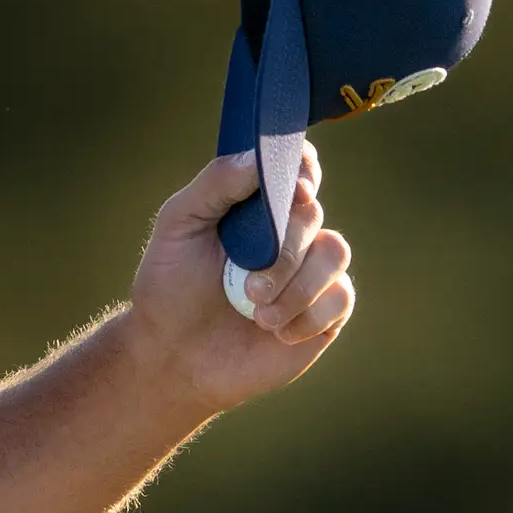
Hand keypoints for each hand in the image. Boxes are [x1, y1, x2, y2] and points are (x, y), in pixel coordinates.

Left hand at [128, 143, 352, 413]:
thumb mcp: (179, 225)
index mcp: (258, 205)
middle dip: (285, 251)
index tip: (294, 189)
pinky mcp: (323, 312)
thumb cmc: (170, 286)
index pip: (297, 169)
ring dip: (297, 287)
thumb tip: (258, 157)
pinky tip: (275, 333)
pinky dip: (308, 315)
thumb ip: (216, 183)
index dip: (303, 171)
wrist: (173, 356)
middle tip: (250, 286)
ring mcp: (310, 272)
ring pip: (335, 253)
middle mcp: (289, 233)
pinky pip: (341, 298)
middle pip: (313, 214)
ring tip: (258, 315)